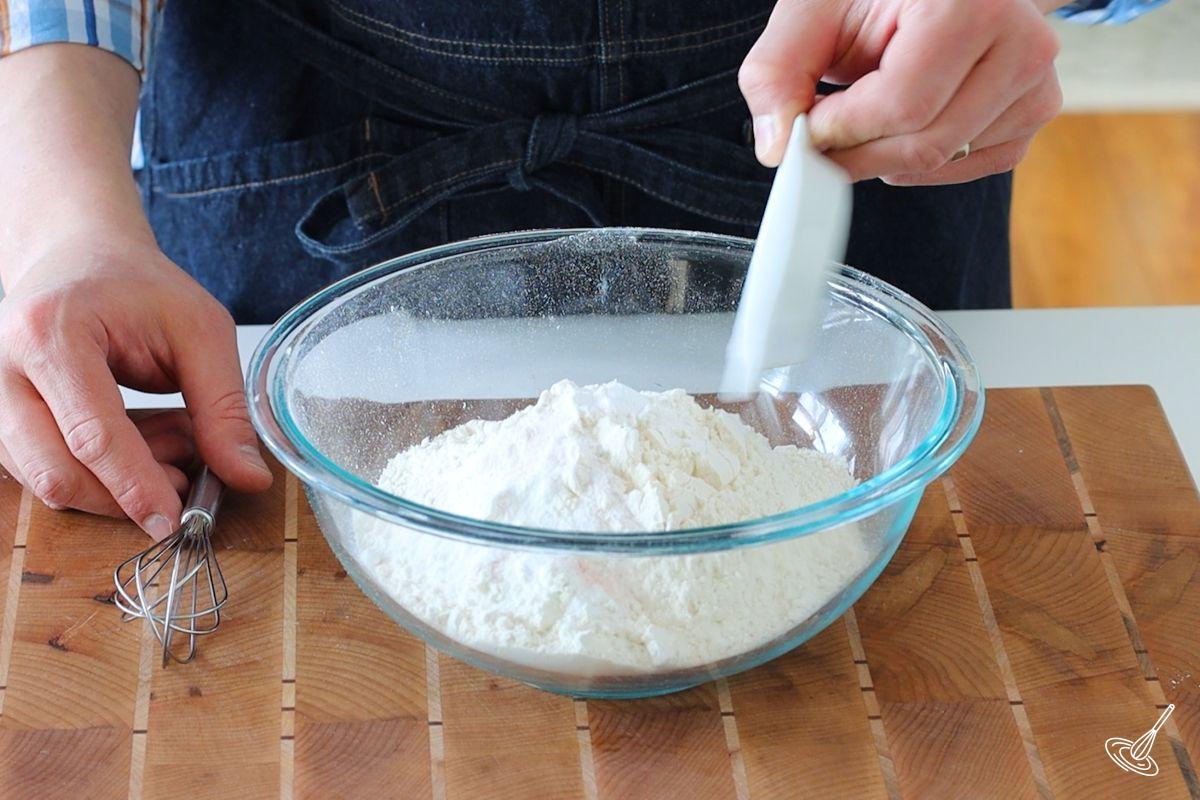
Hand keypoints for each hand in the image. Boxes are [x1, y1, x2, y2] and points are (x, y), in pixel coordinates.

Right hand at [0, 232, 272, 538]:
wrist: (81, 255)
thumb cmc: (139, 285)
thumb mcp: (202, 332)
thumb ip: (224, 408)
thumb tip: (248, 477)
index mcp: (52, 333)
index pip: (93, 435)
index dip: (135, 488)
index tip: (174, 522)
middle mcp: (2, 367)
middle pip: (56, 470)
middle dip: (124, 494)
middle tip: (184, 477)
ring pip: (45, 479)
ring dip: (116, 483)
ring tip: (171, 440)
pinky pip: (44, 469)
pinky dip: (99, 472)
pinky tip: (142, 440)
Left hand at [739, 0, 1061, 184]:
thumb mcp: (815, 8)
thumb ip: (778, 71)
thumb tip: (778, 146)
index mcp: (970, 2)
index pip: (900, 106)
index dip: (841, 131)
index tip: (807, 129)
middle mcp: (1020, 40)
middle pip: (924, 144)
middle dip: (859, 154)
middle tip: (824, 140)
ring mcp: (1037, 80)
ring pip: (943, 160)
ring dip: (886, 158)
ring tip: (864, 115)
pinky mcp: (1034, 111)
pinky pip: (968, 165)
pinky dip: (922, 162)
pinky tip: (903, 125)